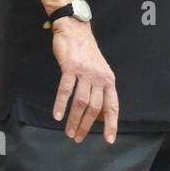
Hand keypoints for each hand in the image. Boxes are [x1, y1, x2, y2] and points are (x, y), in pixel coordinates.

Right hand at [50, 18, 118, 143]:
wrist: (75, 30)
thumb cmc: (86, 54)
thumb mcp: (99, 72)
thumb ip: (101, 92)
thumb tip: (102, 117)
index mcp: (109, 80)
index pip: (112, 106)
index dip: (111, 124)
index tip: (109, 140)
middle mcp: (99, 77)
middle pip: (95, 108)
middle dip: (86, 126)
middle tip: (78, 138)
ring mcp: (85, 72)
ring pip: (81, 102)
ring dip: (74, 120)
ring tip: (68, 132)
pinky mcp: (71, 67)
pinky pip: (66, 90)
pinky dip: (61, 104)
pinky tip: (57, 115)